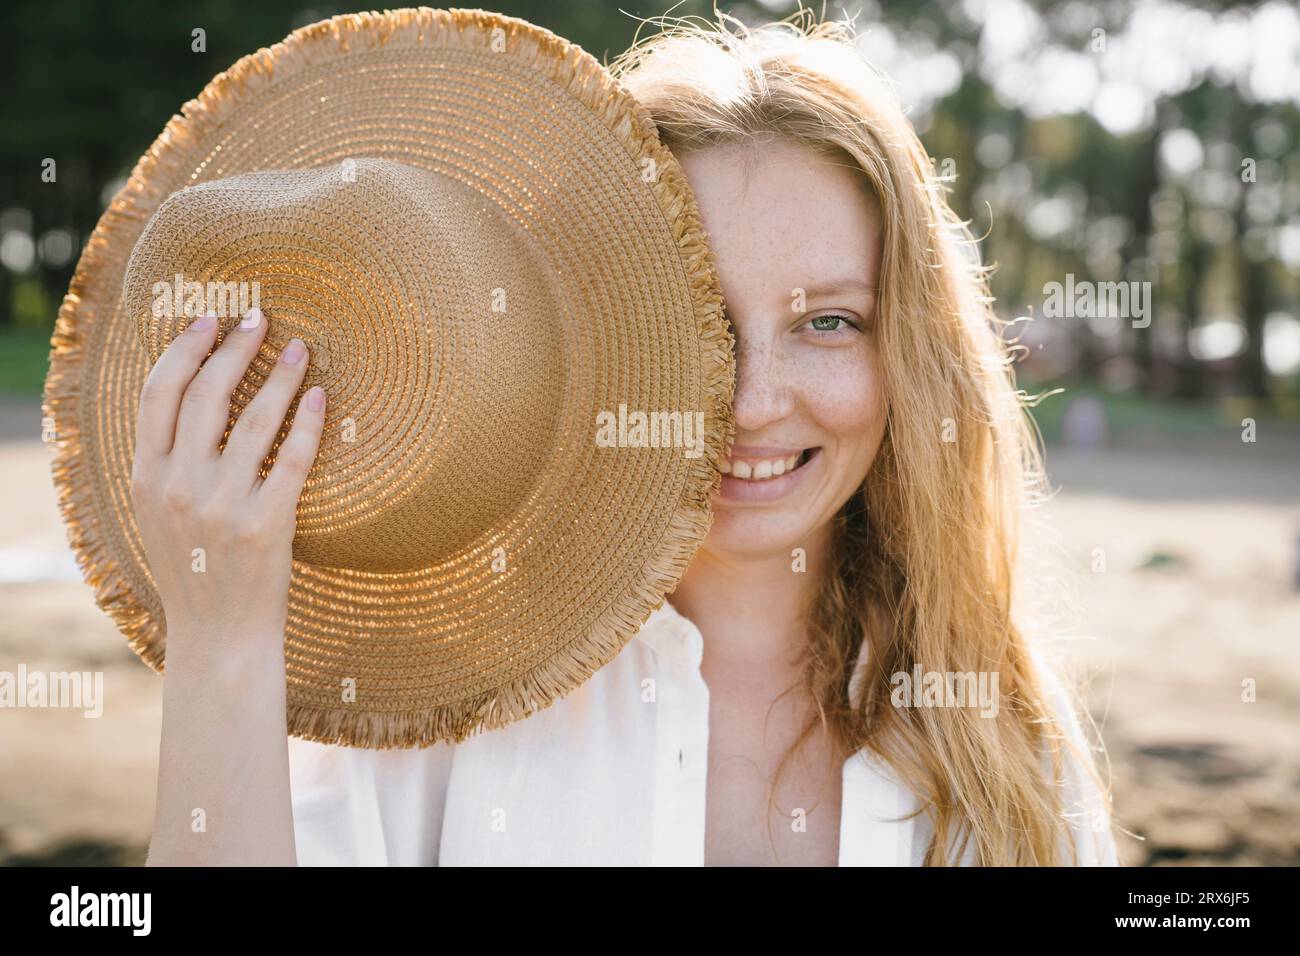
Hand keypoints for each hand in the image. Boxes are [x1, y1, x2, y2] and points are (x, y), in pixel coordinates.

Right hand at [129, 308, 325, 660]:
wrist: (220, 637)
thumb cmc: (194, 569)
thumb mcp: (157, 514)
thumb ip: (165, 461)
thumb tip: (187, 394)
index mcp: (146, 478)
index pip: (158, 394)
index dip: (185, 349)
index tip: (210, 320)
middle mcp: (180, 487)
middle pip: (206, 395)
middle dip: (235, 348)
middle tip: (260, 319)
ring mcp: (223, 506)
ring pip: (255, 420)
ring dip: (281, 376)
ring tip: (302, 349)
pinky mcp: (267, 525)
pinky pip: (294, 459)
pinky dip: (310, 422)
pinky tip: (322, 397)